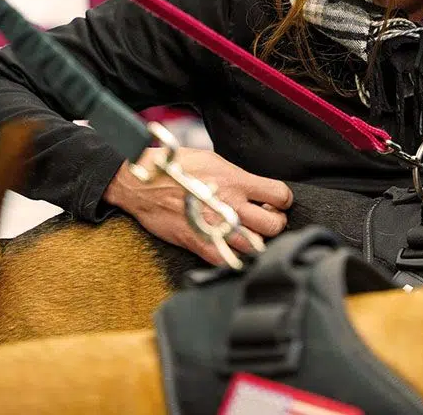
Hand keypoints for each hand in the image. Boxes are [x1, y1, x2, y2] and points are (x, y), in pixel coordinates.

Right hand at [104, 147, 292, 265]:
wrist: (140, 184)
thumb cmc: (174, 168)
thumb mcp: (212, 160)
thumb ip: (237, 177)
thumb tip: (255, 189)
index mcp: (236, 181)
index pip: (279, 195)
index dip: (282, 200)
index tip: (275, 202)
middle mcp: (230, 205)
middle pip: (273, 225)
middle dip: (275, 223)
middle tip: (266, 219)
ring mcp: (216, 227)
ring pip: (256, 246)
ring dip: (258, 242)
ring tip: (249, 234)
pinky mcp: (199, 244)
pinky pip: (228, 260)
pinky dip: (235, 258)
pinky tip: (231, 248)